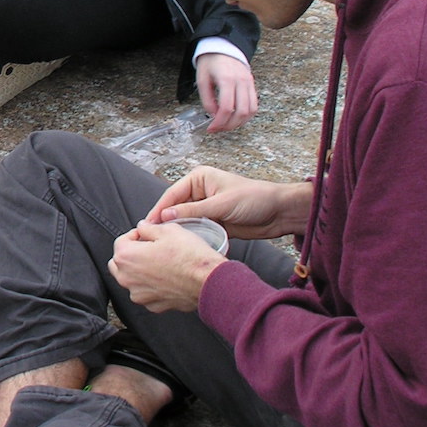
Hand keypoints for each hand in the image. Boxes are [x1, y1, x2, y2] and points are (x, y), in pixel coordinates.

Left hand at [108, 221, 226, 311]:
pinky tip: (166, 277)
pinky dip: (152, 286)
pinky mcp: (153, 305)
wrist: (208, 281)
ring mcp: (140, 295)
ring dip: (140, 271)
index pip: (121, 241)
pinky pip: (146, 293)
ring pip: (131, 279)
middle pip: (120, 262)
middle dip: (132, 254)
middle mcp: (128, 279)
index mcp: (127, 257)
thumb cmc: (190, 257)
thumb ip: (148, 228)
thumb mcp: (168, 230)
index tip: (146, 235)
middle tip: (149, 248)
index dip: (135, 235)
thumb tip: (143, 227)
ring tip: (160, 263)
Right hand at [143, 164, 310, 239]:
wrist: (279, 213)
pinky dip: (191, 237)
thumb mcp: (222, 204)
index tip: (147, 225)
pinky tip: (182, 247)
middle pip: (175, 208)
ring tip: (164, 245)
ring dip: (178, 232)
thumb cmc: (254, 199)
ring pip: (185, 221)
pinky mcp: (214, 222)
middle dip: (165, 222)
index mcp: (199, 179)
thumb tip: (165, 216)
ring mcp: (206, 208)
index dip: (159, 210)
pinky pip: (197, 230)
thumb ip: (193, 210)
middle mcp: (199, 192)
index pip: (172, 194)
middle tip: (152, 238)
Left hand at [196, 53, 257, 132]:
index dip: (219, 122)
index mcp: (226, 79)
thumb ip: (207, 99)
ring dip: (239, 122)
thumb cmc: (210, 62)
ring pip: (251, 111)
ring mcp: (249, 83)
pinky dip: (247, 115)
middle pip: (241, 112)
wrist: (223, 46)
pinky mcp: (252, 85)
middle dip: (229, 125)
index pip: (227, 107)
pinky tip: (236, 118)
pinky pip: (254, 105)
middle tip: (218, 129)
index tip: (211, 128)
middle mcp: (241, 82)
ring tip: (227, 125)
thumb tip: (213, 115)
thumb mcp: (202, 79)